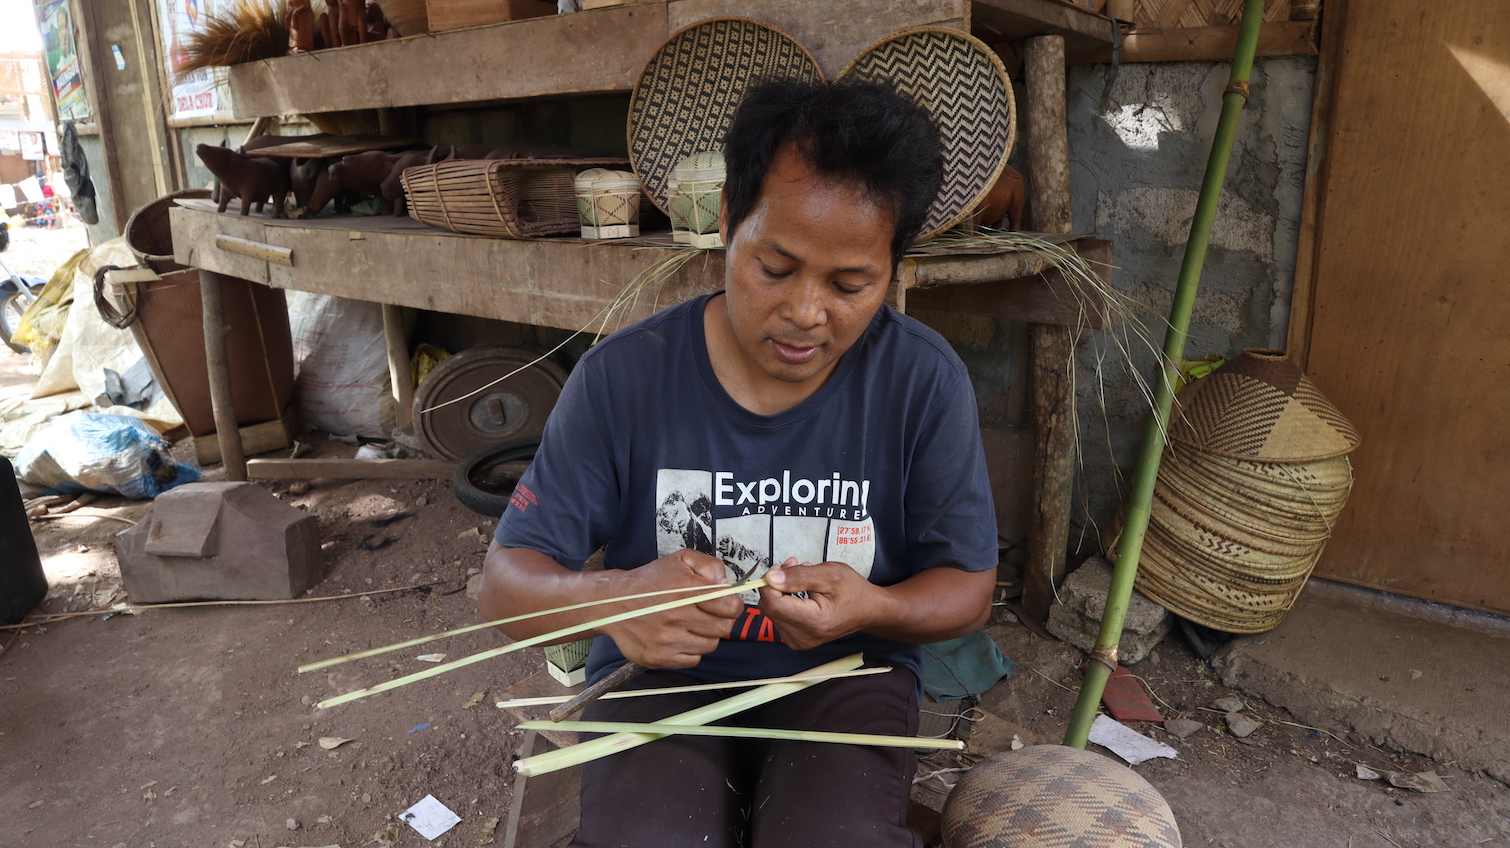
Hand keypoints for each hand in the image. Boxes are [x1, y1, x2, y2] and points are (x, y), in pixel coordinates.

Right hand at [598, 549, 742, 668]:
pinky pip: (693, 660)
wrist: (613, 603)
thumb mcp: (680, 560)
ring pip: (710, 645)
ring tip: (689, 624)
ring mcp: (667, 640)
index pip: (730, 607)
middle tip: (706, 614)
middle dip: (719, 620)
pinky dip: (691, 650)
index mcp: (685, 590)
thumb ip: (709, 565)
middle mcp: (676, 616)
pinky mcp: (659, 658)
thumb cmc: (650, 581)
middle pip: (723, 629)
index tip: (725, 604)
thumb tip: (727, 585)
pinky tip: (679, 636)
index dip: (732, 605)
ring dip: (705, 635)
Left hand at [757, 558, 884, 649]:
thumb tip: (771, 578)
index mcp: (814, 621)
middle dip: (777, 584)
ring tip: (802, 578)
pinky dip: (784, 601)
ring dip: (781, 591)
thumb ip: (799, 576)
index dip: (771, 583)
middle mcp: (804, 637)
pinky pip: (778, 617)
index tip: (783, 568)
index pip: (773, 604)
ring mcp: (799, 642)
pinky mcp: (797, 641)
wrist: (868, 610)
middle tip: (795, 566)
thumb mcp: (830, 574)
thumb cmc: (853, 591)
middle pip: (770, 608)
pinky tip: (799, 592)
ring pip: (771, 611)